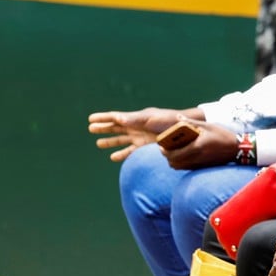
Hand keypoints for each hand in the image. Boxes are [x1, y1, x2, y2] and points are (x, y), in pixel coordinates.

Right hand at [87, 107, 201, 161]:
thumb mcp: (151, 119)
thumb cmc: (169, 121)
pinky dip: (121, 154)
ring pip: (120, 140)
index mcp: (136, 118)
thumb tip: (116, 118)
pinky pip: (129, 152)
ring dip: (110, 142)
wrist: (184, 131)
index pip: (116, 117)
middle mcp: (136, 127)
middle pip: (116, 128)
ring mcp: (140, 138)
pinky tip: (114, 157)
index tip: (90, 118)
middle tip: (90, 128)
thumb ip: (134, 119)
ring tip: (99, 143)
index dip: (103, 118)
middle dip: (103, 128)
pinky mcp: (145, 148)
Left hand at [161, 121, 237, 168]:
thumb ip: (191, 122)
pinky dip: (181, 163)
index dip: (164, 151)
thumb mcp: (207, 126)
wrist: (237, 149)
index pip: (174, 154)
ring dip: (173, 161)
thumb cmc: (223, 135)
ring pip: (179, 167)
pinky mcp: (203, 167)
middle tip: (165, 149)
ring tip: (173, 152)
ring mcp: (200, 164)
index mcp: (196, 147)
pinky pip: (187, 168)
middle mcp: (197, 158)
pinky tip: (184, 155)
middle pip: (174, 163)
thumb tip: (177, 118)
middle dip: (167, 157)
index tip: (161, 146)